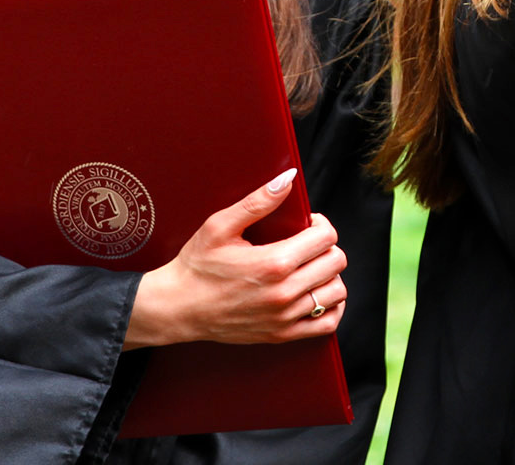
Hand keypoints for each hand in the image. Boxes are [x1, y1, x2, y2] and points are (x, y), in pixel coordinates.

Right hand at [123, 168, 347, 348]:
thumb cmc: (196, 266)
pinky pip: (327, 322)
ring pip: (336, 292)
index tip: (307, 224)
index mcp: (273, 263)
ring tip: (310, 267)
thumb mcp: (220, 226)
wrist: (178, 307)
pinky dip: (332, 307)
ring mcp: (285, 317)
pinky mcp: (282, 335)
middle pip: (335, 262)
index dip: (321, 224)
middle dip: (326, 246)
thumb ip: (257, 202)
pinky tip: (317, 293)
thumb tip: (287, 179)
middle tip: (308, 243)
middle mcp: (284, 292)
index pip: (326, 237)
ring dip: (329, 275)